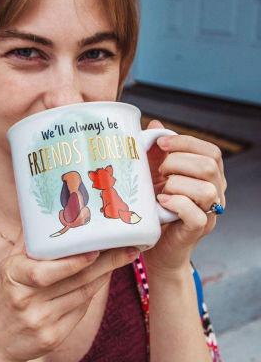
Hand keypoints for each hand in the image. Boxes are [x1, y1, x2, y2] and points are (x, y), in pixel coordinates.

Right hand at [0, 233, 138, 361]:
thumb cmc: (5, 294)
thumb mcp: (8, 265)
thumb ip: (28, 241)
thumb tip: (43, 212)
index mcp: (13, 277)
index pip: (44, 272)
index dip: (73, 262)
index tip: (96, 249)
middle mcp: (26, 301)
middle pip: (74, 281)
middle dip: (106, 263)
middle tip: (127, 248)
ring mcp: (41, 322)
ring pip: (83, 295)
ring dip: (105, 275)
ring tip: (122, 258)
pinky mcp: (53, 338)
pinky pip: (81, 310)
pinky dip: (93, 292)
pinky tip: (103, 278)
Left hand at [143, 120, 226, 274]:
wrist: (155, 244)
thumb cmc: (156, 205)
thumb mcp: (155, 175)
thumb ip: (157, 151)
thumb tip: (155, 125)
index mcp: (208, 176)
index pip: (211, 151)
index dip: (186, 142)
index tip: (159, 144)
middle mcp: (216, 192)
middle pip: (209, 166)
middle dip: (177, 162)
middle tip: (159, 171)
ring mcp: (209, 212)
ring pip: (206, 189)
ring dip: (176, 184)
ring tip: (160, 189)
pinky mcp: (197, 229)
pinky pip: (196, 213)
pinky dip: (176, 202)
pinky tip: (160, 202)